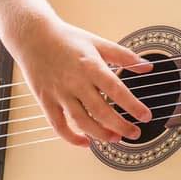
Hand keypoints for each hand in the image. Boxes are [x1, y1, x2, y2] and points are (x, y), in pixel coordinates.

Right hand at [8, 15, 153, 146]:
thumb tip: (147, 66)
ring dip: (100, 134)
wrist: (32, 36)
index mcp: (91, 66)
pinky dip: (71, 137)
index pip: (116, 90)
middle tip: (135, 134)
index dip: (132, 106)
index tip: (146, 116)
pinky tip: (85, 142)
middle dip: (120, 126)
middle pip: (101, 111)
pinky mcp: (46, 101)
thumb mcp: (98, 42)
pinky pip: (58, 125)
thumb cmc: (67, 39)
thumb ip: (124, 56)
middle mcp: (75, 82)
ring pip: (81, 121)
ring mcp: (59, 93)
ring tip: (115, 139)